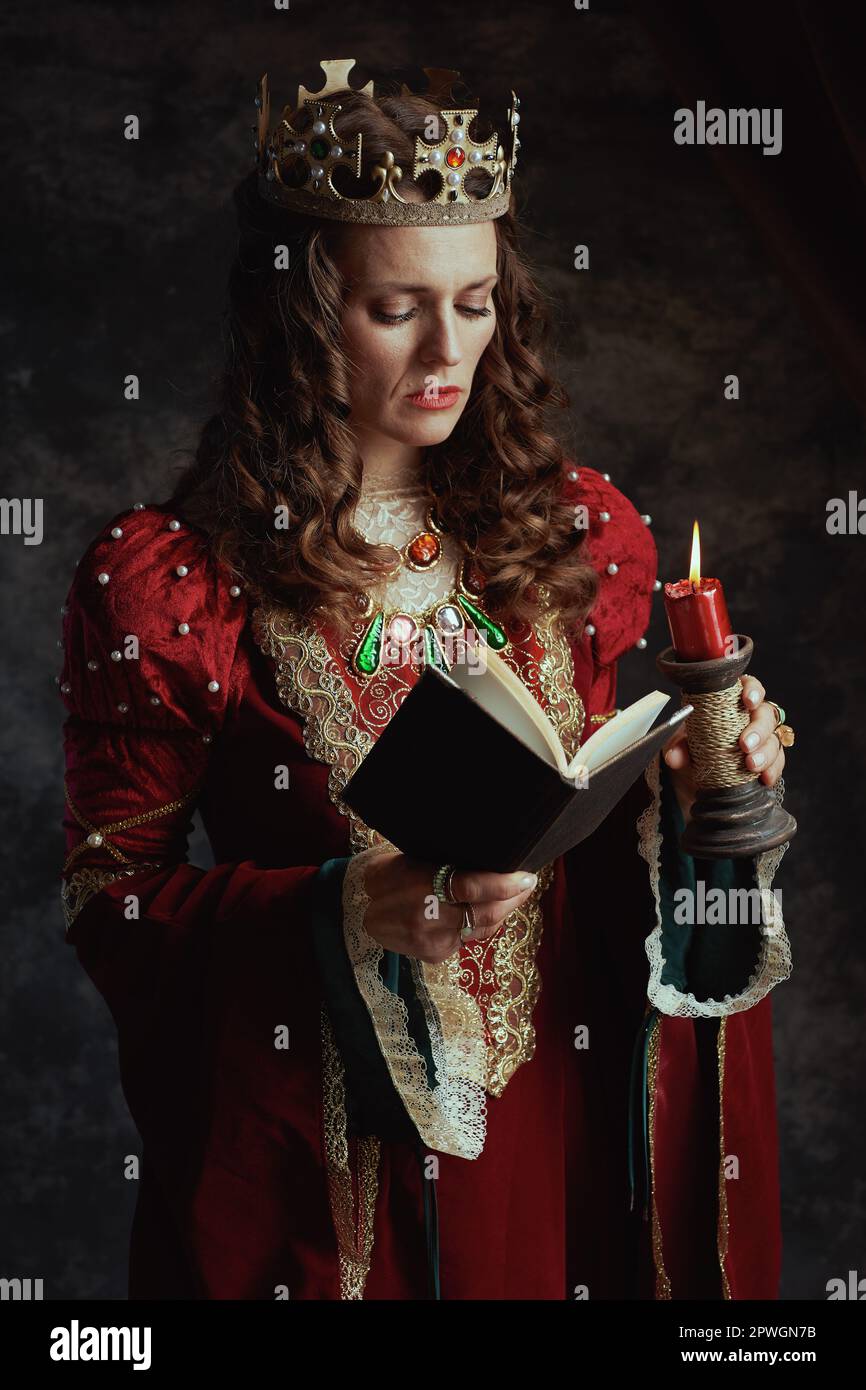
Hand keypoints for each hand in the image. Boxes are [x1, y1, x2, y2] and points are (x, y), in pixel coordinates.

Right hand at [361, 851, 537, 963]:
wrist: (355, 911)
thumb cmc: (388, 874)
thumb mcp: (410, 859)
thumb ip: (444, 862)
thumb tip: (488, 858)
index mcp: (418, 886)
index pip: (471, 888)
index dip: (504, 884)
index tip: (526, 876)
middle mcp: (427, 918)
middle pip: (485, 912)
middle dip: (513, 899)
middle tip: (527, 884)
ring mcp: (431, 941)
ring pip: (482, 928)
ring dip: (503, 911)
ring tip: (515, 894)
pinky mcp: (434, 956)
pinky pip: (468, 938)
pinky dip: (481, 924)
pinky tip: (488, 911)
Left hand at [662, 674, 785, 820]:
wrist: (696, 777)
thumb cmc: (693, 748)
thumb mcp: (682, 745)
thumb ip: (678, 746)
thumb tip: (674, 756)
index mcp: (732, 704)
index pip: (750, 687)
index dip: (753, 690)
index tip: (748, 701)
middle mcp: (751, 718)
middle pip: (767, 715)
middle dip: (758, 729)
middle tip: (745, 744)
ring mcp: (763, 740)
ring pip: (774, 739)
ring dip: (765, 753)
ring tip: (751, 765)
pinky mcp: (768, 761)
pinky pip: (777, 763)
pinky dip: (773, 770)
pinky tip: (765, 778)